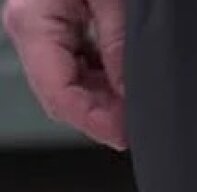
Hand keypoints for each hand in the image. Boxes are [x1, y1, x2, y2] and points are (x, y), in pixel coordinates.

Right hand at [3, 0, 126, 149]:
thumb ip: (117, 44)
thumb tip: (128, 94)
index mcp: (32, 22)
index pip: (58, 96)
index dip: (94, 124)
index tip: (124, 137)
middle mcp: (30, 28)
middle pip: (64, 96)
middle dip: (102, 116)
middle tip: (138, 125)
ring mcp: (41, 26)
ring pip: (73, 84)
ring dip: (105, 100)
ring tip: (137, 105)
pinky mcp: (58, 21)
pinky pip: (78, 63)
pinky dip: (104, 78)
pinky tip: (126, 83)